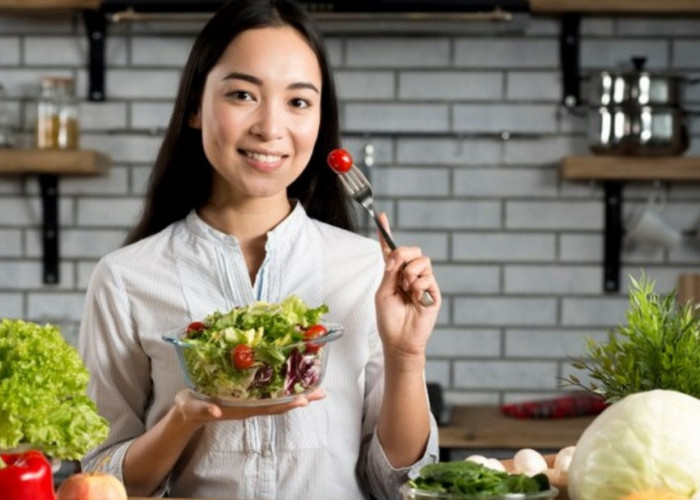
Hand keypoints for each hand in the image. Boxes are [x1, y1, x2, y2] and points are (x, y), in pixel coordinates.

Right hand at [173, 388, 325, 429]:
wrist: (189, 409)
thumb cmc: (191, 407)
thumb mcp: (193, 407)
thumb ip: (204, 409)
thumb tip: (214, 411)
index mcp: (240, 408)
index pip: (267, 407)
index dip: (285, 404)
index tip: (303, 400)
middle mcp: (250, 405)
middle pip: (280, 404)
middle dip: (300, 398)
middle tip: (321, 392)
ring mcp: (250, 400)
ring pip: (278, 398)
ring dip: (298, 393)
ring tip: (317, 387)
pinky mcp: (248, 393)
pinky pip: (271, 391)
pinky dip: (285, 386)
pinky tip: (296, 379)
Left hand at [374, 213, 440, 363]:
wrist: (400, 340)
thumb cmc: (388, 320)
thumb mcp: (383, 293)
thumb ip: (389, 272)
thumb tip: (396, 255)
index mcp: (393, 274)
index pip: (390, 250)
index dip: (386, 233)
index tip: (381, 216)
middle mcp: (408, 276)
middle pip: (411, 250)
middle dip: (403, 254)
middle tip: (395, 267)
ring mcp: (422, 283)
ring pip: (422, 261)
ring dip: (411, 273)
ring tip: (407, 289)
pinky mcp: (433, 292)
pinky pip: (428, 277)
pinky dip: (418, 286)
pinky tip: (415, 298)